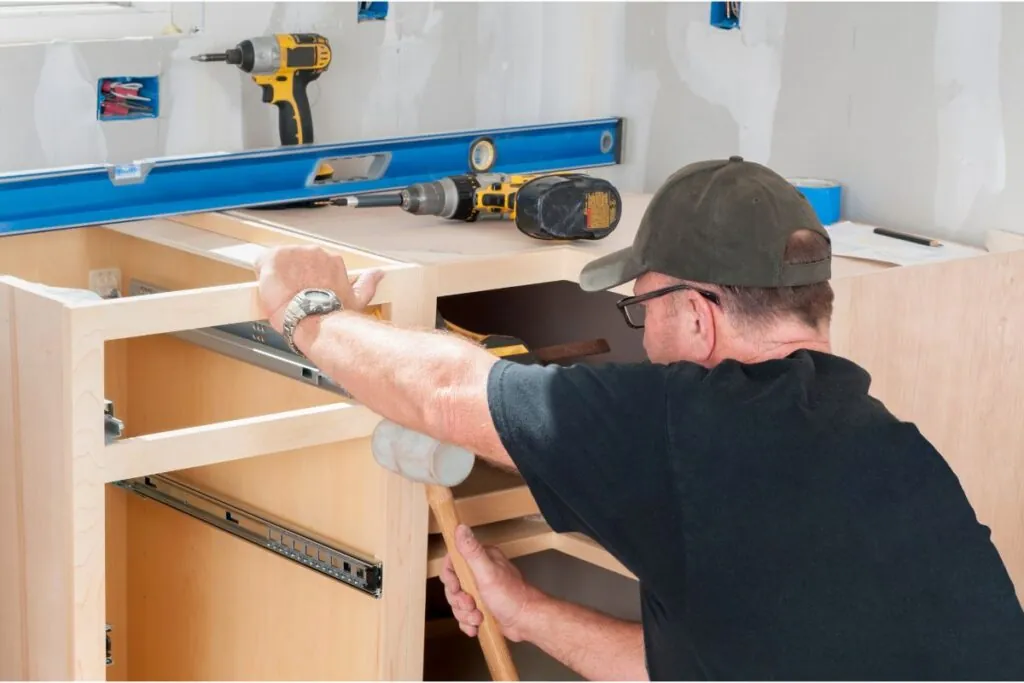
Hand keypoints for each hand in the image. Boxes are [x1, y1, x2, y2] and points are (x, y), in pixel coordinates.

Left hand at [252, 245, 383, 331]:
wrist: (314, 319)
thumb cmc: (334, 313)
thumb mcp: (358, 299)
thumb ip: (367, 283)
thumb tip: (379, 274)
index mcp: (332, 261)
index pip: (315, 263)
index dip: (308, 278)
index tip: (306, 291)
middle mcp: (314, 252)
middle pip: (296, 261)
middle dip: (293, 276)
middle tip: (294, 296)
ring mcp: (294, 253)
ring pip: (280, 262)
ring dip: (278, 276)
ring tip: (281, 296)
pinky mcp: (274, 258)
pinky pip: (261, 262)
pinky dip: (261, 275)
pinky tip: (267, 289)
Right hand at [440, 524, 545, 641]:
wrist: (527, 622)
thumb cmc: (511, 596)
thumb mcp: (487, 572)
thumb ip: (472, 551)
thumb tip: (460, 527)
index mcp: (482, 559)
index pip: (453, 563)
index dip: (450, 578)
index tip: (456, 588)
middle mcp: (480, 573)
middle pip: (453, 586)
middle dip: (459, 600)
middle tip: (471, 605)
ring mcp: (481, 591)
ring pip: (458, 603)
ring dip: (464, 614)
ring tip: (478, 618)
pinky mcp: (482, 607)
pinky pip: (464, 615)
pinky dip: (468, 623)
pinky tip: (476, 627)